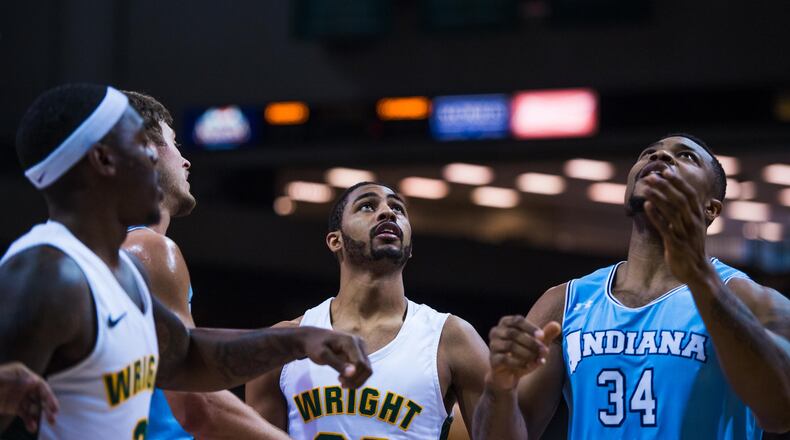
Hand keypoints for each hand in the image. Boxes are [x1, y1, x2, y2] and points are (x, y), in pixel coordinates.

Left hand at [0, 362, 58, 431]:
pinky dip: (29, 421)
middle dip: (48, 407)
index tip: (54, 406)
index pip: (40, 385)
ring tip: (45, 424)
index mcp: (23, 375)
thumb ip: (16, 378)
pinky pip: (25, 414)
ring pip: (34, 407)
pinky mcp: (14, 407)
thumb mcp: (1, 377)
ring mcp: (20, 397)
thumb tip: (33, 381)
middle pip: (40, 396)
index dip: (48, 396)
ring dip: (40, 416)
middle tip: (53, 417)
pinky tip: (32, 427)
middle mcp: (25, 386)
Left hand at [299, 328, 371, 387]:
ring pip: (367, 370)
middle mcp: (360, 343)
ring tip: (342, 382)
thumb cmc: (315, 346)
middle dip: (356, 380)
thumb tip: (352, 373)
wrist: (313, 338)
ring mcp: (361, 348)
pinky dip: (357, 377)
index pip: (360, 364)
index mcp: (351, 341)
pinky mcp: (360, 353)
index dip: (353, 376)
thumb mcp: (322, 355)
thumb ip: (337, 364)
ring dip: (357, 380)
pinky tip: (345, 378)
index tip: (339, 381)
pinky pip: (364, 369)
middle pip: (367, 368)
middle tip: (341, 384)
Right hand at [486, 316, 560, 390]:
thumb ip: (546, 335)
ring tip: (539, 360)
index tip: (542, 336)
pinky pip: (505, 360)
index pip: (517, 320)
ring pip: (510, 346)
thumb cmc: (524, 354)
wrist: (509, 375)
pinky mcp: (493, 360)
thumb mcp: (537, 345)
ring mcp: (493, 345)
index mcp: (506, 323)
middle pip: (513, 333)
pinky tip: (530, 367)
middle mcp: (496, 331)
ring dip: (528, 353)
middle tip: (545, 351)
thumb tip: (557, 325)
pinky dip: (520, 363)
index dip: (530, 328)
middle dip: (531, 342)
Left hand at [642, 168, 711, 282]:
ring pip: (672, 211)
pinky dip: (656, 216)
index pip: (690, 194)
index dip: (678, 182)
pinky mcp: (676, 244)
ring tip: (645, 188)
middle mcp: (694, 222)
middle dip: (665, 186)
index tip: (666, 171)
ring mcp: (685, 233)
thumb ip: (686, 212)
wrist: (697, 271)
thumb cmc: (692, 246)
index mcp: (699, 216)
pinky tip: (646, 206)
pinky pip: (665, 228)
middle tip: (650, 177)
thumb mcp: (693, 227)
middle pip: (679, 199)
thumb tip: (676, 196)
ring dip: (658, 198)